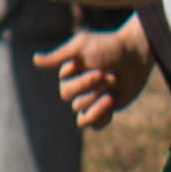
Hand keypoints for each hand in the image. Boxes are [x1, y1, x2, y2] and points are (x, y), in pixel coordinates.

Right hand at [36, 23, 150, 128]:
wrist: (136, 55)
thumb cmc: (108, 47)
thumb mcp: (81, 46)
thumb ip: (58, 56)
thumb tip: (34, 60)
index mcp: (68, 73)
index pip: (65, 88)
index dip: (82, 81)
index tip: (98, 68)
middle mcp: (77, 87)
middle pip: (70, 100)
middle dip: (90, 89)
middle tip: (107, 75)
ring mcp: (91, 99)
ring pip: (81, 114)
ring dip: (98, 101)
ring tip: (113, 85)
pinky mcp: (106, 108)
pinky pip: (95, 125)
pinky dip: (100, 118)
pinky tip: (110, 104)